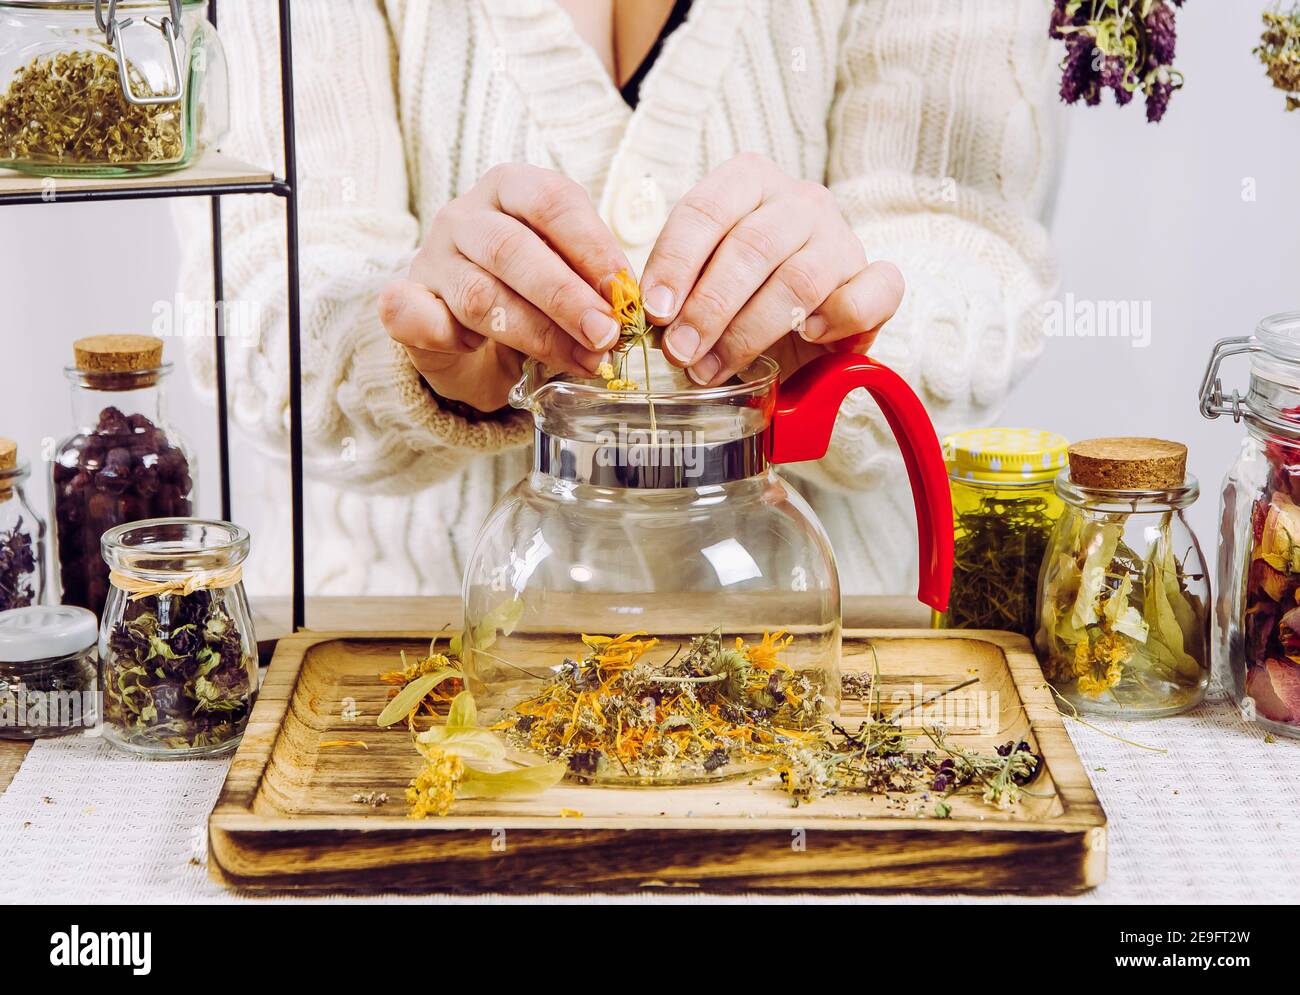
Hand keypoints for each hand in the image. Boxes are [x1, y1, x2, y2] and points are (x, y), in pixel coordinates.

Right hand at [379, 163, 629, 411]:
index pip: (552, 201)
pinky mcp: (405, 303)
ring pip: (478, 294)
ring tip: (580, 360)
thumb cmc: (532, 296)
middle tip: (605, 334)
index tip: (624, 292)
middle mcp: (465, 215)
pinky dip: (443, 334)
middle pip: (512, 249)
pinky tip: (474, 350)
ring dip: (535, 333)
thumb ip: (591, 282)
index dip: (592, 247)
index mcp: (511, 188)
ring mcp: (431, 259)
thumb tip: (628, 309)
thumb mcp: (569, 274)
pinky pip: (414, 316)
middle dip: (566, 297)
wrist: (477, 342)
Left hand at [639, 153, 903, 385]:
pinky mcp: (877, 281)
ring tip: (714, 368)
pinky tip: (807, 336)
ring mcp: (841, 238)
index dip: (675, 263)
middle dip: (709, 306)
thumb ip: (680, 289)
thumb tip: (655, 320)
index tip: (654, 311)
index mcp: (748, 183)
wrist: (802, 329)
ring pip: (799, 278)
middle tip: (679, 350)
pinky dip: (838, 317)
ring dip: (749, 331)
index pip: (705, 211)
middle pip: (752, 246)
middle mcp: (800, 201)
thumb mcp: (702, 282)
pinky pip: (869, 294)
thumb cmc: (741, 298)